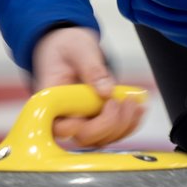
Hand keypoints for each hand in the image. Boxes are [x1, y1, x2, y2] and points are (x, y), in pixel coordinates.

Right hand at [32, 26, 144, 147]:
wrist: (68, 47)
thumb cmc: (66, 47)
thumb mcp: (79, 49)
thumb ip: (92, 68)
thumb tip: (106, 92)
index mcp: (50, 101)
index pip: (62, 128)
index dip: (87, 126)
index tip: (107, 101)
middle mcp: (62, 117)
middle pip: (85, 138)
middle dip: (111, 123)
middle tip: (125, 100)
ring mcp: (79, 121)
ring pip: (101, 139)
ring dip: (123, 125)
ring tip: (134, 102)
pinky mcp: (93, 121)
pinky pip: (111, 133)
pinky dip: (128, 124)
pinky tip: (137, 108)